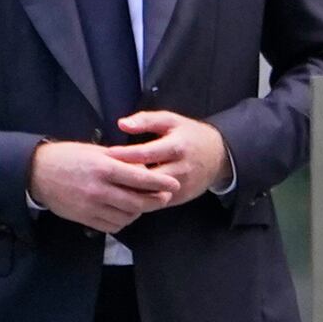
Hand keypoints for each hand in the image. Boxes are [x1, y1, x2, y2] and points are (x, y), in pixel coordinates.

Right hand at [29, 142, 177, 234]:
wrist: (36, 173)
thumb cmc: (69, 157)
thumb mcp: (96, 151)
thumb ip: (121, 161)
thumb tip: (147, 169)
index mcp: (104, 167)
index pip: (141, 178)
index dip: (161, 182)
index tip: (174, 184)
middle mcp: (99, 189)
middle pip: (139, 201)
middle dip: (156, 200)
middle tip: (164, 197)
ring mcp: (92, 206)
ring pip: (128, 216)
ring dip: (139, 210)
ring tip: (142, 202)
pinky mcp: (85, 218)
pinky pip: (113, 225)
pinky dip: (124, 220)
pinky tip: (124, 212)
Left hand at [107, 110, 232, 208]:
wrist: (219, 156)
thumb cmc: (189, 135)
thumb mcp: (171, 120)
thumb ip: (146, 120)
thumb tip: (122, 124)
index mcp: (177, 147)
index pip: (147, 153)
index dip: (125, 155)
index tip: (106, 154)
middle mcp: (181, 168)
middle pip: (148, 178)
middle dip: (126, 178)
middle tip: (103, 175)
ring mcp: (183, 185)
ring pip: (152, 193)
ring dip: (133, 191)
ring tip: (112, 186)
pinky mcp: (182, 197)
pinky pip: (158, 201)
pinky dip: (142, 198)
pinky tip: (127, 194)